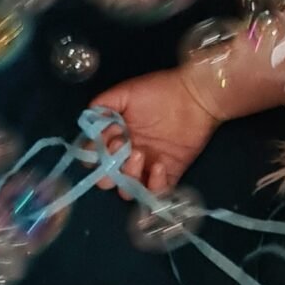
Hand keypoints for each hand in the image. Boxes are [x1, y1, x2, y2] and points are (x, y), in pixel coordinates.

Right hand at [89, 67, 223, 196]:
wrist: (196, 94)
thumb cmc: (159, 91)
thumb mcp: (126, 92)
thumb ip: (103, 105)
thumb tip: (88, 122)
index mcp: (115, 139)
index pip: (94, 158)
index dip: (95, 154)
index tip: (109, 137)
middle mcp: (127, 157)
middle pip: (107, 180)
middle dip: (107, 173)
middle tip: (122, 150)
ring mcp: (147, 167)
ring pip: (127, 189)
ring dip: (128, 176)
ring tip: (140, 154)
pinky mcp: (169, 173)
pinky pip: (156, 193)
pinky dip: (154, 185)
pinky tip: (159, 165)